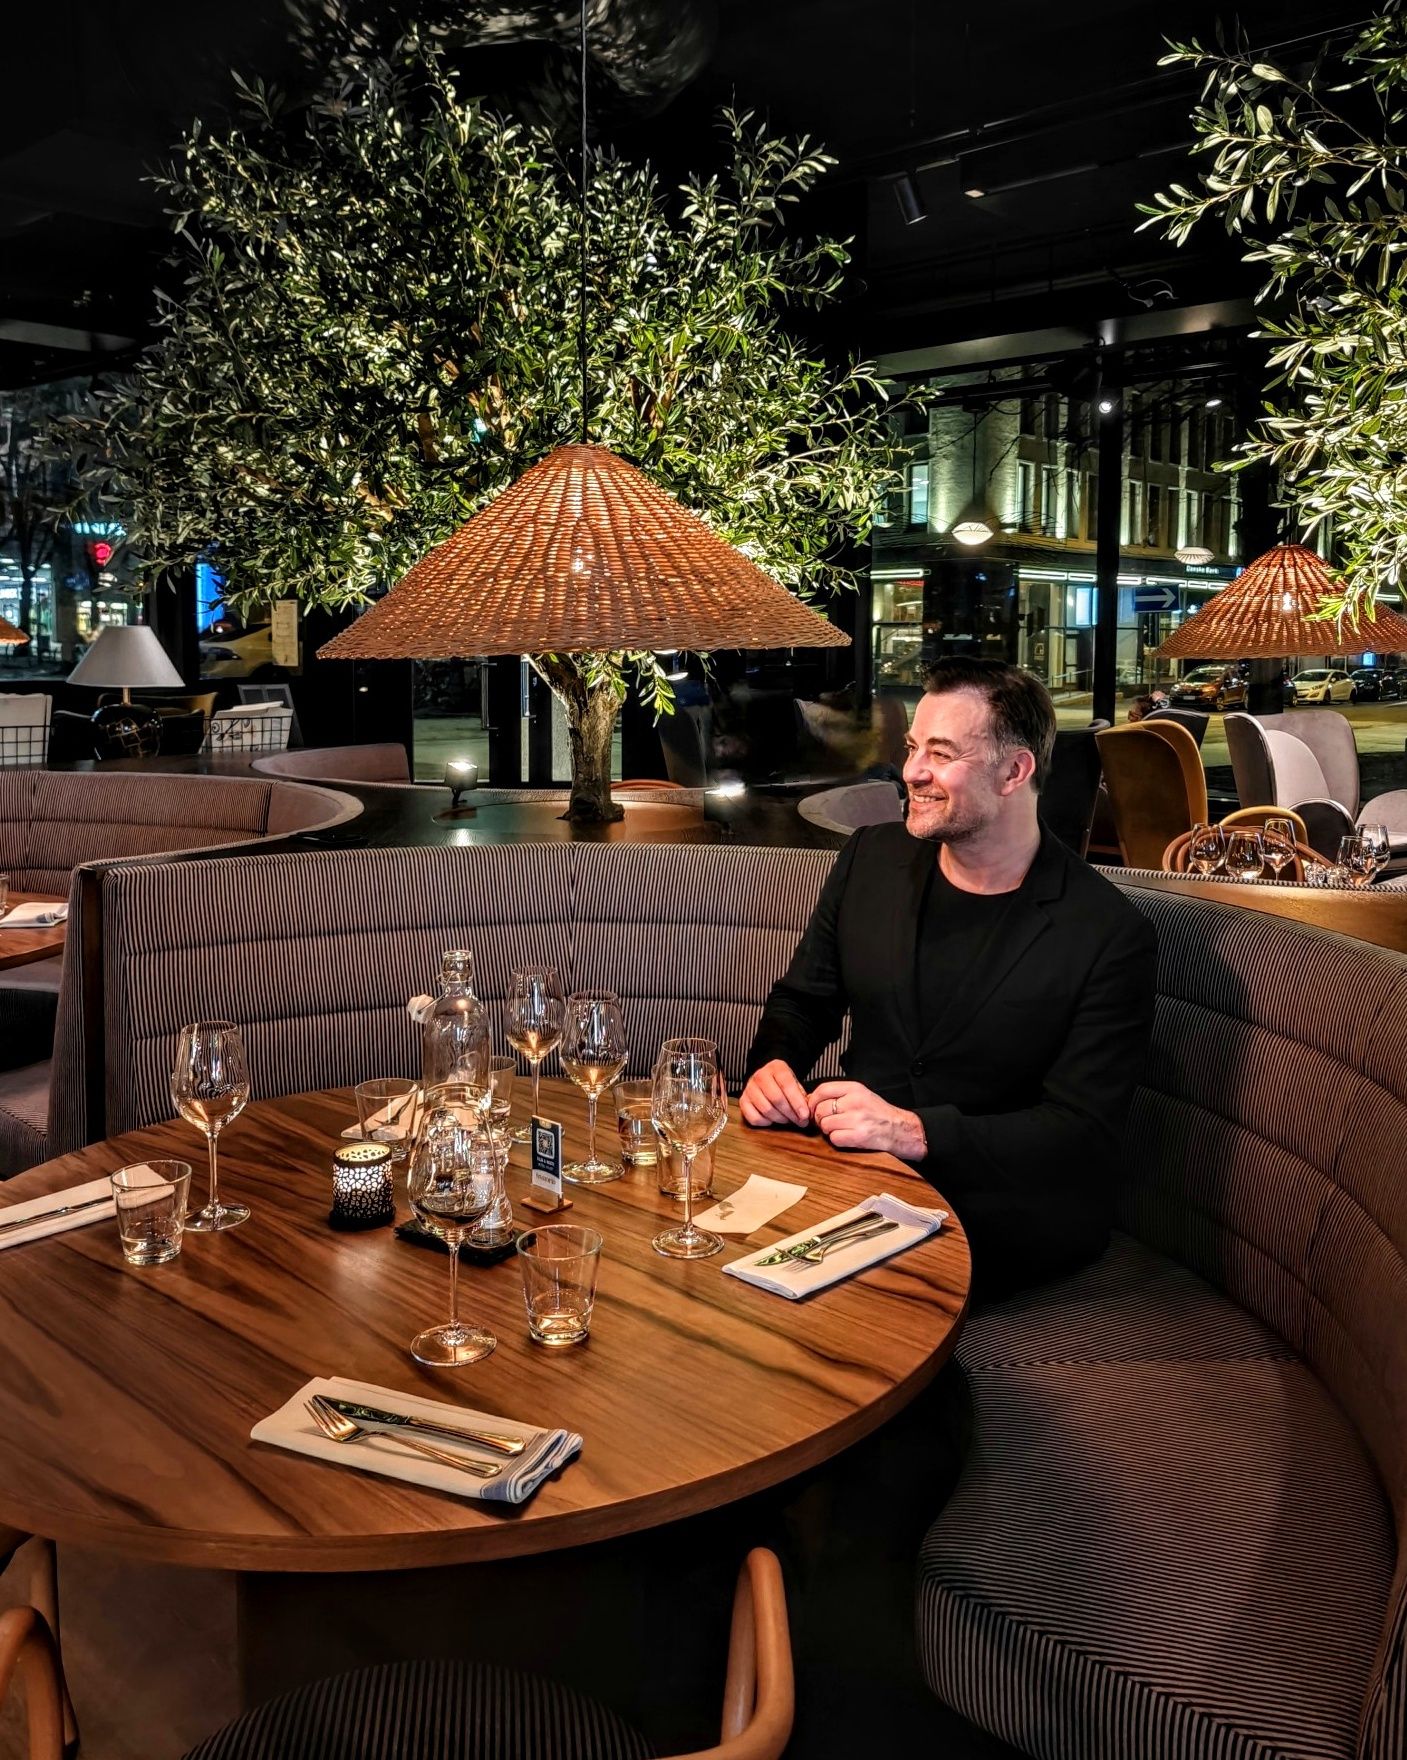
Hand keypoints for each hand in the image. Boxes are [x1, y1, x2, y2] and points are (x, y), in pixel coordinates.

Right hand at [740, 1059, 810, 1128]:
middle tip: (800, 1122)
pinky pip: (754, 1118)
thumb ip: (802, 1096)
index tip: (805, 1115)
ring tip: (788, 1120)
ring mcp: (749, 1088)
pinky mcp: (743, 1101)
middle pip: (776, 1099)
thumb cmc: (784, 1084)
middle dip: (790, 1113)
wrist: (766, 1079)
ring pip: (766, 1109)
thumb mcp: (795, 1083)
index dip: (797, 1102)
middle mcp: (760, 1076)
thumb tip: (806, 1114)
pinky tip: (773, 1120)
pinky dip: (766, 1122)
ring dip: (780, 1119)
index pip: (787, 1084)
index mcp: (776, 1068)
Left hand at [808, 1081, 926, 1161]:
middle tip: (828, 1121)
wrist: (900, 1129)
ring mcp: (857, 1119)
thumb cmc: (879, 1113)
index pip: (823, 1089)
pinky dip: (837, 1140)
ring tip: (841, 1129)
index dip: (812, 1100)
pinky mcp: (859, 1136)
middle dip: (820, 1118)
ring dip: (829, 1130)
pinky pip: (834, 1138)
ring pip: (825, 1125)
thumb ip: (839, 1095)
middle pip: (820, 1109)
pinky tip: (847, 1137)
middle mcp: (855, 1102)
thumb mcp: (861, 1095)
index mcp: (855, 1089)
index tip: (812, 1108)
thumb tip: (811, 1099)